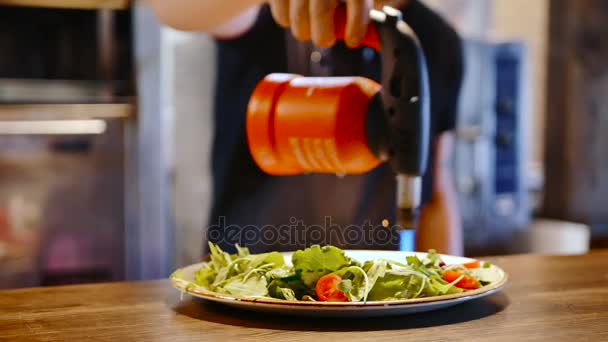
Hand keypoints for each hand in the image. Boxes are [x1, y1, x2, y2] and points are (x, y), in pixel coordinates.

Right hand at [268, 0, 408, 47]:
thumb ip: (360, 8)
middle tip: (326, 40)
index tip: (353, 41)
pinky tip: (293, 18)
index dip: (356, 23)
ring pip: (299, 18)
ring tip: (308, 31)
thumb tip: (380, 38)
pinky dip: (286, 21)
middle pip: (321, 9)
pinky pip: (281, 16)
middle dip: (323, 34)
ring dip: (304, 32)